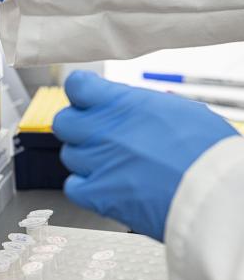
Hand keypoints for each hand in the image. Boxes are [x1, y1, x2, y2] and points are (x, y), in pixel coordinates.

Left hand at [53, 71, 238, 240]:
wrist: (214, 193)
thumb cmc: (208, 152)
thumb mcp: (176, 110)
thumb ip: (138, 106)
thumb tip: (126, 106)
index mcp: (122, 103)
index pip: (77, 86)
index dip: (81, 93)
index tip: (87, 99)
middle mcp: (103, 129)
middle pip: (64, 122)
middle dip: (78, 127)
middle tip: (97, 135)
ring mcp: (97, 162)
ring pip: (70, 155)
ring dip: (86, 159)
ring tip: (114, 164)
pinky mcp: (97, 194)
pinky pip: (73, 186)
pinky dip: (84, 187)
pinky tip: (105, 185)